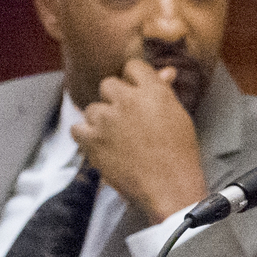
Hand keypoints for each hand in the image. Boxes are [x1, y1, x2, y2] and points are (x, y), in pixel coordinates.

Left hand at [72, 57, 207, 222]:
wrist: (171, 190)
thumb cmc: (179, 156)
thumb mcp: (178, 117)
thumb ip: (164, 92)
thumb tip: (166, 72)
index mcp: (153, 91)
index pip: (133, 67)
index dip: (133, 82)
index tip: (136, 96)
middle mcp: (127, 100)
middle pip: (108, 84)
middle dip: (115, 100)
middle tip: (128, 121)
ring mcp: (107, 119)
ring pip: (92, 108)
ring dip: (101, 121)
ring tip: (118, 140)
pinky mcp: (92, 139)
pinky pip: (77, 128)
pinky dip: (86, 136)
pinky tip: (102, 145)